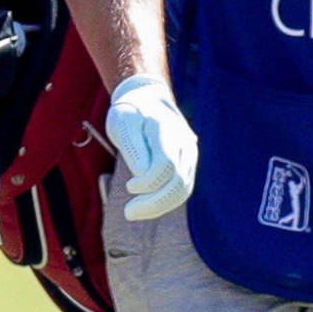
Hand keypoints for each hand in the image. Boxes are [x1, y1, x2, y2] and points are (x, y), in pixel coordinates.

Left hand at [105, 73, 197, 219]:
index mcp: (167, 130)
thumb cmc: (130, 112)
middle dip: (155, 203)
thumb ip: (133, 147)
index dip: (149, 182)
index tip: (129, 187)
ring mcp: (190, 153)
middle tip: (128, 213)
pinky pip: (183, 187)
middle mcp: (185, 143)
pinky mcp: (188, 163)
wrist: (148, 98)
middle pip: (179, 182)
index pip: (166, 164)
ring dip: (160, 206)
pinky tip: (147, 205)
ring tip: (134, 212)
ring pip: (184, 188)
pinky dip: (166, 200)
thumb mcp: (122, 122)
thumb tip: (142, 174)